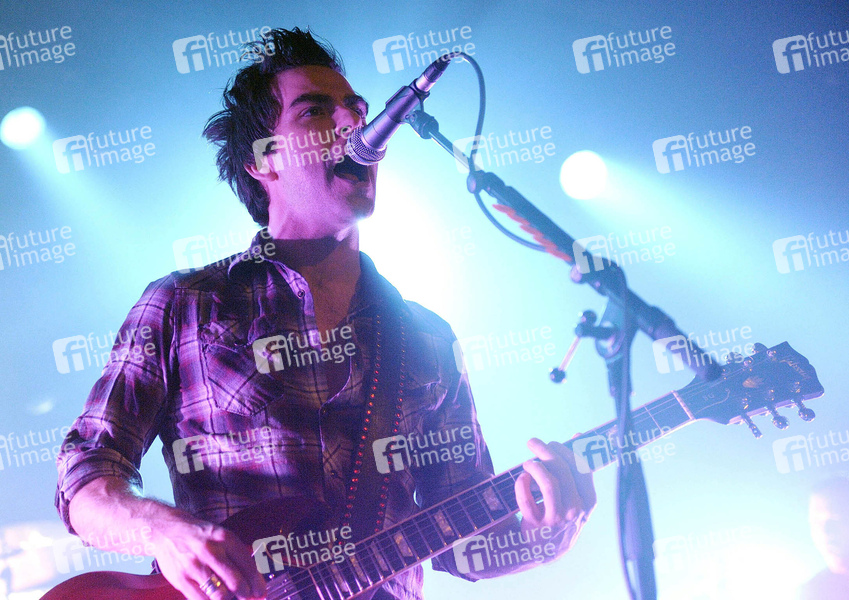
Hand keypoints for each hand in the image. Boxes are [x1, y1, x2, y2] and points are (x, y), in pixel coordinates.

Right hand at [150, 507, 265, 599]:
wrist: (166, 530)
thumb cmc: (199, 536)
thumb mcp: (220, 535)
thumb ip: (237, 554)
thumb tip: (255, 579)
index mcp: (225, 538)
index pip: (248, 565)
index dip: (257, 583)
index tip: (261, 593)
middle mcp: (211, 551)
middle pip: (236, 582)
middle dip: (246, 595)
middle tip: (248, 598)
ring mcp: (194, 566)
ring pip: (220, 595)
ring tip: (231, 599)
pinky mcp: (181, 579)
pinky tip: (214, 599)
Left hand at [515, 438, 595, 554]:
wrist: (544, 549)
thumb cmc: (559, 514)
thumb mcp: (575, 496)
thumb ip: (576, 469)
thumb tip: (578, 436)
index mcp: (588, 500)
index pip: (581, 467)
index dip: (567, 450)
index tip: (554, 443)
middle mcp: (575, 509)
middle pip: (562, 470)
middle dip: (546, 450)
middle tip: (533, 443)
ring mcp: (557, 519)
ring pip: (548, 484)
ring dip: (534, 466)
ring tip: (527, 462)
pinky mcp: (537, 525)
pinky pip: (527, 500)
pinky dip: (522, 485)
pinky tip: (521, 479)